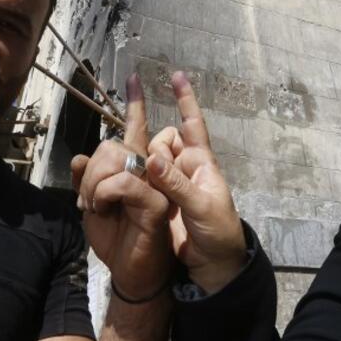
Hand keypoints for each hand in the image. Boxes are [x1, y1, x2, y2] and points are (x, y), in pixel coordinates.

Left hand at [72, 74, 172, 300]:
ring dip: (94, 185)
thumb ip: (87, 180)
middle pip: (114, 143)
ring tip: (96, 207)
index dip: (135, 103)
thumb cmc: (115, 239)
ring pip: (117, 158)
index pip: (136, 129)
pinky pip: (123, 182)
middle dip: (90, 170)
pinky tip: (104, 210)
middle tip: (86, 199)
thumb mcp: (92, 206)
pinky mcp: (157, 202)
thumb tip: (80, 158)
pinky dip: (104, 194)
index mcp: (135, 168)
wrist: (130, 272)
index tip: (134, 77)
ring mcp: (155, 184)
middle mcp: (148, 171)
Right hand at [146, 71, 246, 293]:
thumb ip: (176, 184)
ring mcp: (168, 183)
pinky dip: (132, 180)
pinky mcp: (155, 199)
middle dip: (156, 152)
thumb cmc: (218, 231)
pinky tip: (123, 191)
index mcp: (201, 162)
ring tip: (150, 192)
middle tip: (157, 178)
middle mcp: (183, 167)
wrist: (211, 265)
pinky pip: (140, 179)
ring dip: (143, 168)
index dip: (186, 100)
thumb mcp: (202, 207)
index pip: (193, 125)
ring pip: (148, 159)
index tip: (177, 75)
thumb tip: (150, 158)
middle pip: (162, 141)